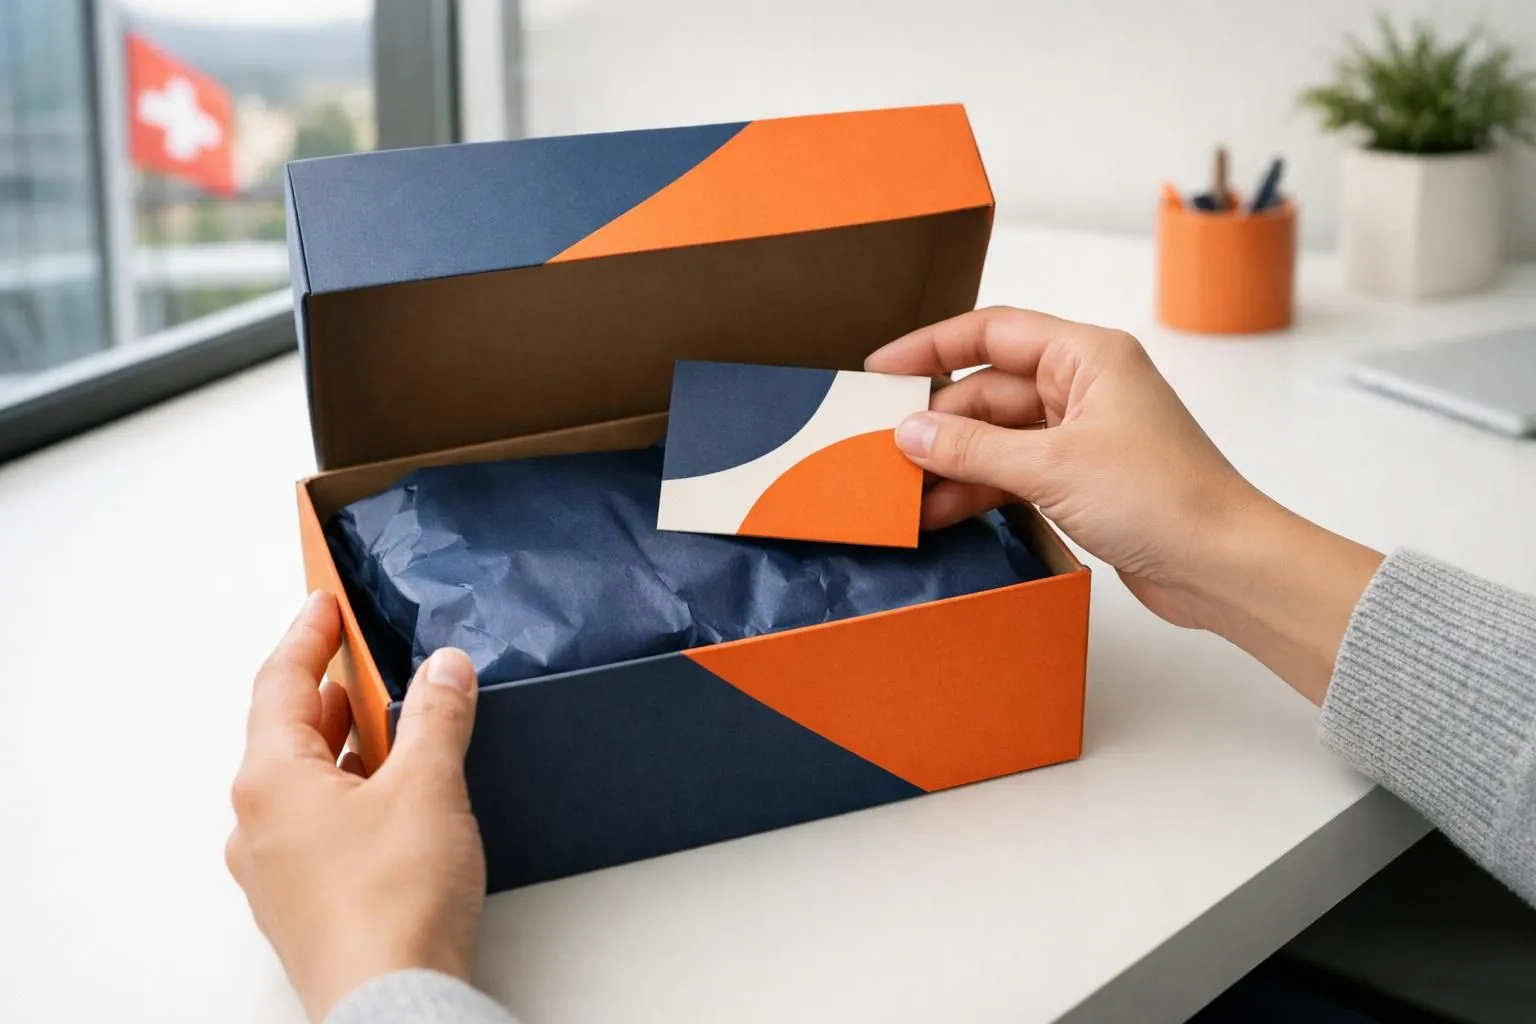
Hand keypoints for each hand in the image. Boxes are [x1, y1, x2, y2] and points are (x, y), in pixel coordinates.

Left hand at [226, 592, 485, 1020]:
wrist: (392, 1002)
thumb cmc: (393, 902)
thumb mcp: (428, 784)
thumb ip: (436, 715)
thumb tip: (442, 669)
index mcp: (270, 781)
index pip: (281, 684)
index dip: (307, 636)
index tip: (323, 604)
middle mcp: (257, 825)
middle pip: (286, 734)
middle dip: (328, 693)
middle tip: (359, 660)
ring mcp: (275, 871)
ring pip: (301, 785)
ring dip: (342, 748)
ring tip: (389, 727)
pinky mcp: (304, 906)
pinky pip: (316, 828)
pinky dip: (348, 796)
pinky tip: (392, 802)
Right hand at [868, 307, 1381, 701]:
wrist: (1222, 565)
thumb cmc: (1162, 499)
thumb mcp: (1052, 466)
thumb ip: (974, 448)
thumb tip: (910, 431)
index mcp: (1086, 357)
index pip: (992, 332)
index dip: (931, 347)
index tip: (880, 370)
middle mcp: (1084, 387)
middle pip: (989, 390)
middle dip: (937, 420)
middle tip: (879, 446)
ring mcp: (1083, 436)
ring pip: (998, 437)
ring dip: (953, 462)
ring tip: (902, 491)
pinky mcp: (1083, 481)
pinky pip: (1015, 473)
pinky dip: (979, 490)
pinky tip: (941, 512)